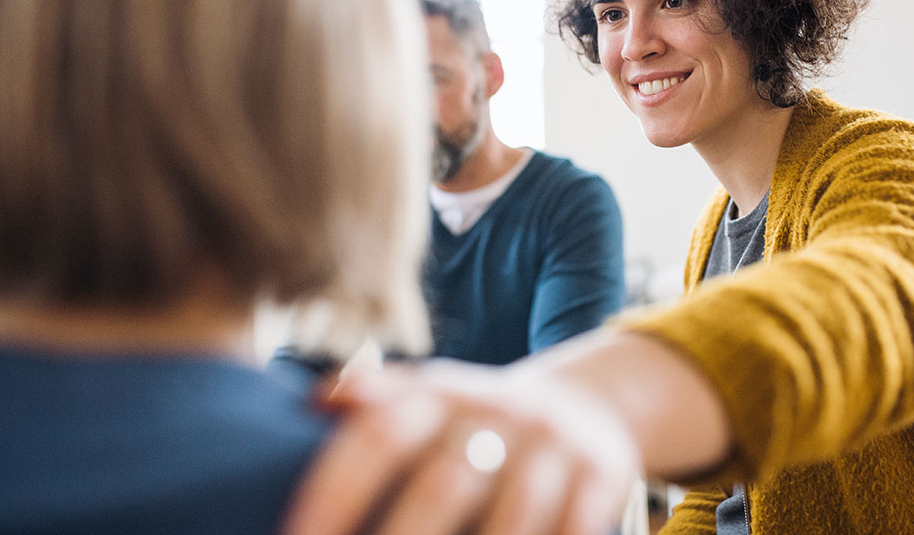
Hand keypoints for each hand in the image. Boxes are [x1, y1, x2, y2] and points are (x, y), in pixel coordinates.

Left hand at [281, 358, 640, 534]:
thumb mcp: (431, 397)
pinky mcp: (602, 474)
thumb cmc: (478, 421)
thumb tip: (312, 402)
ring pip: (510, 523)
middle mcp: (497, 411)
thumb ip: (376, 400)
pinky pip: (572, 533)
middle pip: (441, 484)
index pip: (378, 436)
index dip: (334, 492)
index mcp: (440, 393)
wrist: (586, 404)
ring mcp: (552, 444)